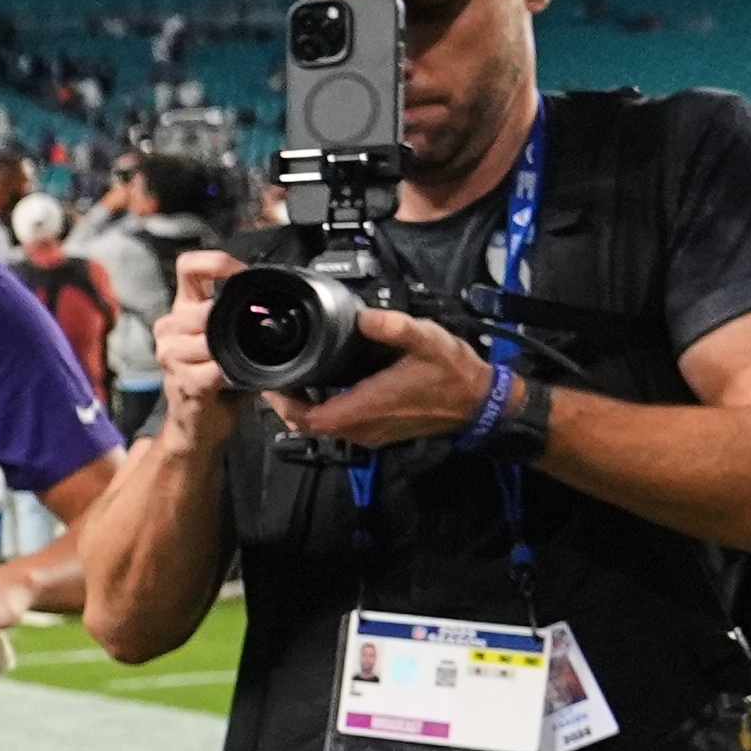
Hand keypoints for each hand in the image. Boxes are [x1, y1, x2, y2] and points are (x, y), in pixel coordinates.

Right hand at [155, 248, 240, 422]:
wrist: (197, 423)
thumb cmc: (214, 380)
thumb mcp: (227, 339)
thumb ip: (240, 316)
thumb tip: (276, 301)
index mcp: (183, 309)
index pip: (189, 266)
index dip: (217, 263)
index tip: (241, 273)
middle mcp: (170, 328)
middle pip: (198, 309)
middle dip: (228, 320)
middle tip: (249, 330)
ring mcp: (171, 355)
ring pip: (205, 339)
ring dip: (227, 350)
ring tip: (237, 358)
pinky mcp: (182, 381)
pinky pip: (212, 369)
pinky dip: (229, 373)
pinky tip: (232, 378)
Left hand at [271, 302, 499, 449]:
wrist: (480, 402)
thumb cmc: (453, 373)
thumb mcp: (426, 340)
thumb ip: (394, 327)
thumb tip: (364, 316)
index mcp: (368, 407)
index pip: (310, 419)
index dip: (284, 405)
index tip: (271, 385)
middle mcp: (365, 427)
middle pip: (310, 426)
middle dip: (289, 405)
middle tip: (279, 379)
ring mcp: (372, 434)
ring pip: (326, 429)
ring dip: (307, 409)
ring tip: (296, 381)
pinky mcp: (381, 433)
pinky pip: (343, 427)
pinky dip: (327, 411)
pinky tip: (327, 388)